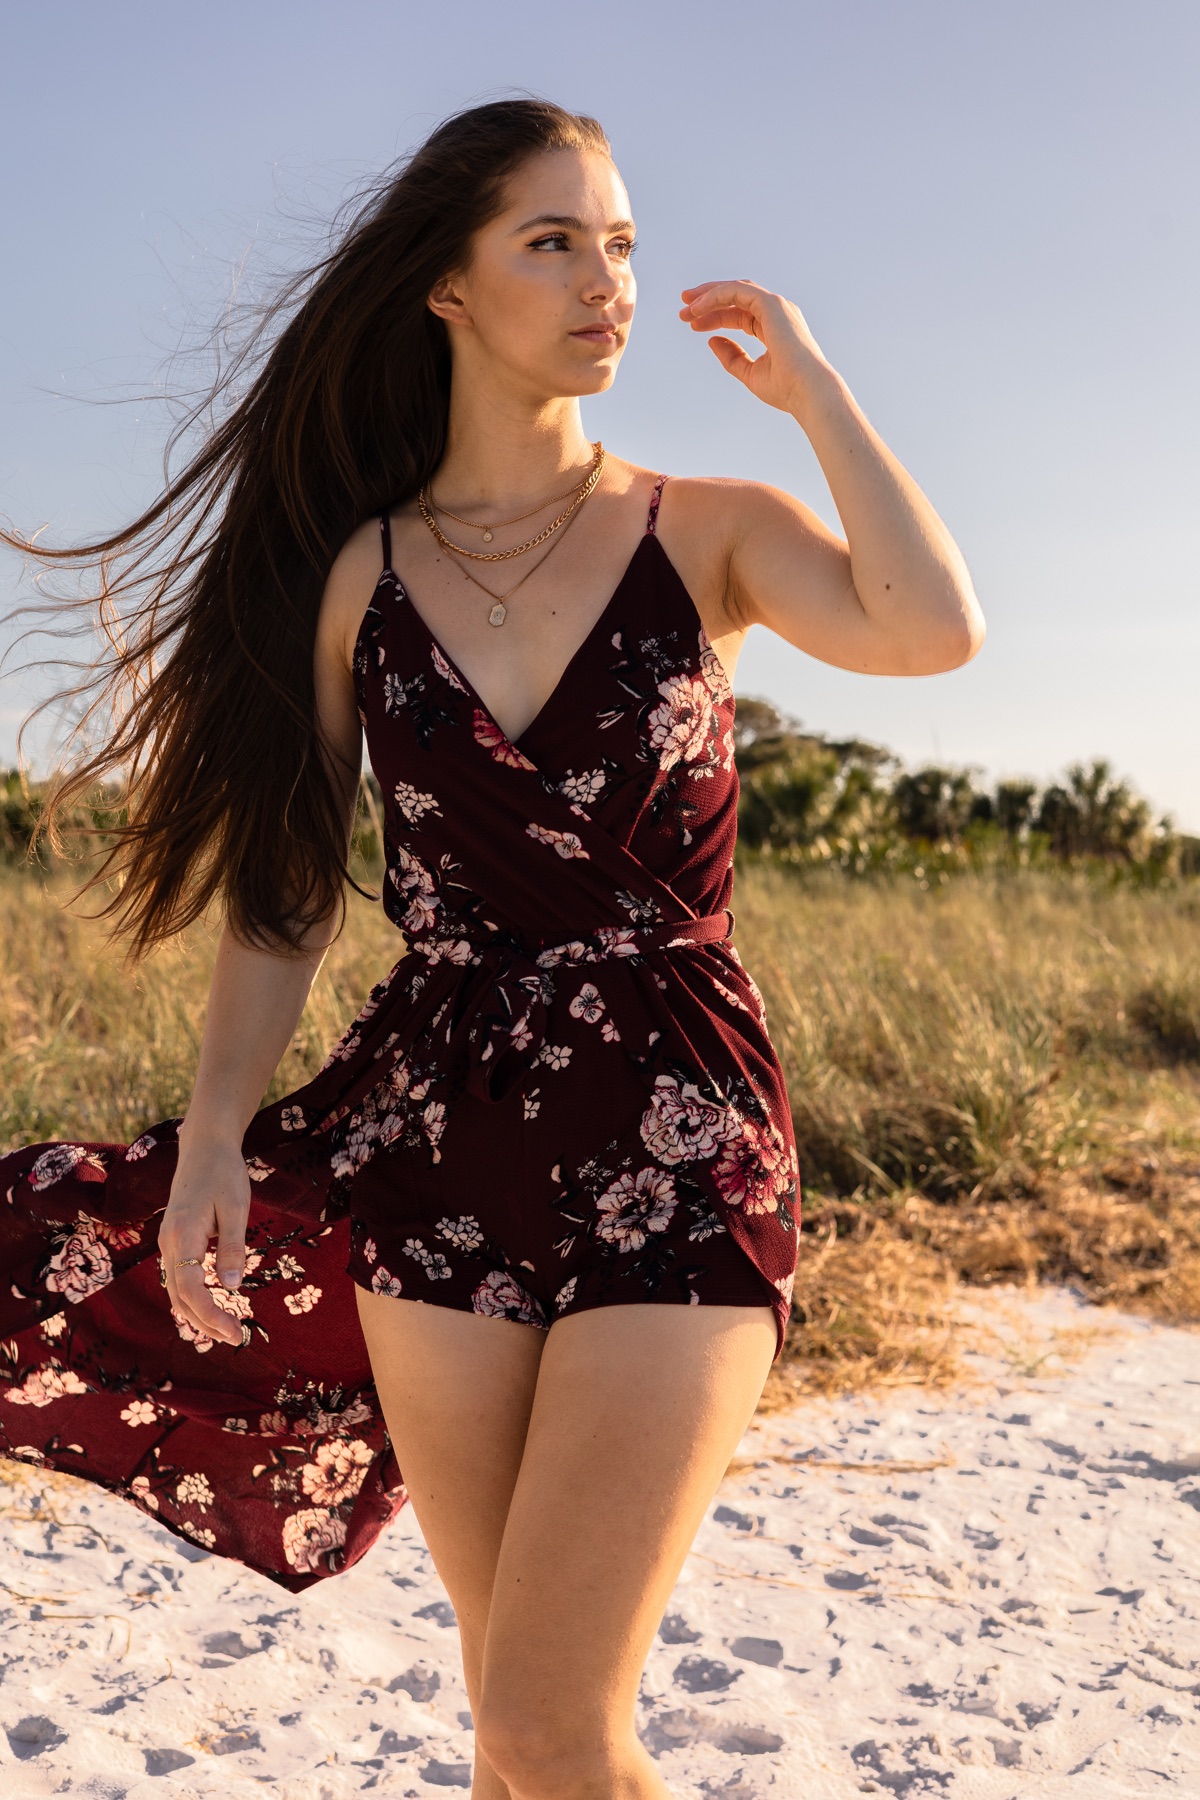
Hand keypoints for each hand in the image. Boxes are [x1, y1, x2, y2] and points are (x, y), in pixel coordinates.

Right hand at [158, 1133, 250, 1347]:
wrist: (204, 1147)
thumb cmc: (223, 1173)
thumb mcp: (235, 1207)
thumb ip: (232, 1246)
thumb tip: (232, 1286)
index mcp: (182, 1236)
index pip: (191, 1290)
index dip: (212, 1315)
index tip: (236, 1332)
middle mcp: (169, 1243)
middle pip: (180, 1298)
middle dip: (206, 1323)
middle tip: (236, 1339)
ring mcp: (168, 1243)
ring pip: (176, 1291)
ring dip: (198, 1314)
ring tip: (225, 1331)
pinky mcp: (174, 1240)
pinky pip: (178, 1278)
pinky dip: (192, 1298)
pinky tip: (210, 1307)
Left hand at [679, 280, 831, 416]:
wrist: (808, 391)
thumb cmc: (786, 389)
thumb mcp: (750, 373)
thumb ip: (732, 357)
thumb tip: (712, 341)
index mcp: (774, 328)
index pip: (739, 315)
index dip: (714, 317)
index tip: (692, 325)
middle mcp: (777, 313)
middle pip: (736, 297)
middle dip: (708, 300)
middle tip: (684, 308)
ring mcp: (776, 306)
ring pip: (736, 290)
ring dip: (709, 295)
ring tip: (687, 305)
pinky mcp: (772, 304)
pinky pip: (738, 291)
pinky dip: (717, 296)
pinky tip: (699, 308)